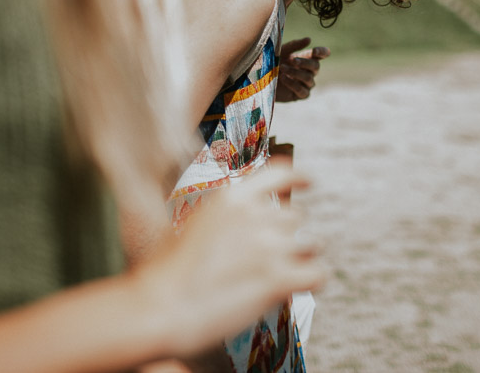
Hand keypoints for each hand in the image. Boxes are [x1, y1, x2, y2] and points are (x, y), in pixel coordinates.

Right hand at [137, 166, 324, 358]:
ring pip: (311, 245)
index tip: (309, 183)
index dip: (298, 178)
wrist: (161, 306)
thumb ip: (225, 218)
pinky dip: (311, 281)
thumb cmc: (169, 272)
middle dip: (287, 236)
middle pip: (296, 216)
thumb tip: (245, 228)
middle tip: (265, 261)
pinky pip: (318, 274)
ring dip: (300, 260)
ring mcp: (269, 246)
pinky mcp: (278, 278)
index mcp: (231, 198)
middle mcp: (254, 215)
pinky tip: (297, 288)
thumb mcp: (193, 224)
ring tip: (277, 277)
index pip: (278, 173)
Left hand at [276, 37, 329, 101]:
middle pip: (316, 66)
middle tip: (293, 60)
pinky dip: (292, 84)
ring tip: (282, 68)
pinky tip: (283, 78)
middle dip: (305, 62)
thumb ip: (295, 45)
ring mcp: (306, 84)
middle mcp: (309, 71)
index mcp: (307, 59)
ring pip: (308, 79)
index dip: (322, 52)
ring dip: (295, 73)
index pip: (321, 55)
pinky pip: (302, 91)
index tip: (314, 51)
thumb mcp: (282, 51)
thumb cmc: (273, 62)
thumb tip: (309, 39)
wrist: (260, 80)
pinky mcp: (300, 95)